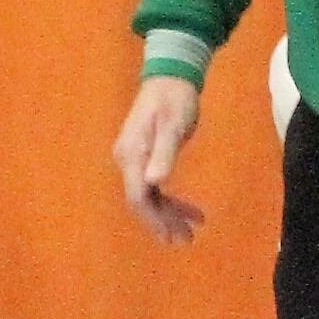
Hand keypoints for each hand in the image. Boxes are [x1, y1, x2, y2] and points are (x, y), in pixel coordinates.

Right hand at [115, 76, 205, 243]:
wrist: (171, 78)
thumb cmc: (174, 100)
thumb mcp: (173, 126)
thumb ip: (164, 154)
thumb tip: (154, 182)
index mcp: (132, 154)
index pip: (138, 196)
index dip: (153, 218)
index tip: (170, 235)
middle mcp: (128, 160)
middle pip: (142, 201)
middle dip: (162, 222)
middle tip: (185, 241)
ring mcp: (135, 159)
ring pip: (149, 196)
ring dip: (168, 214)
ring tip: (190, 231)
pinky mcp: (144, 157)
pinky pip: (154, 186)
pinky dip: (170, 200)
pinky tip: (189, 211)